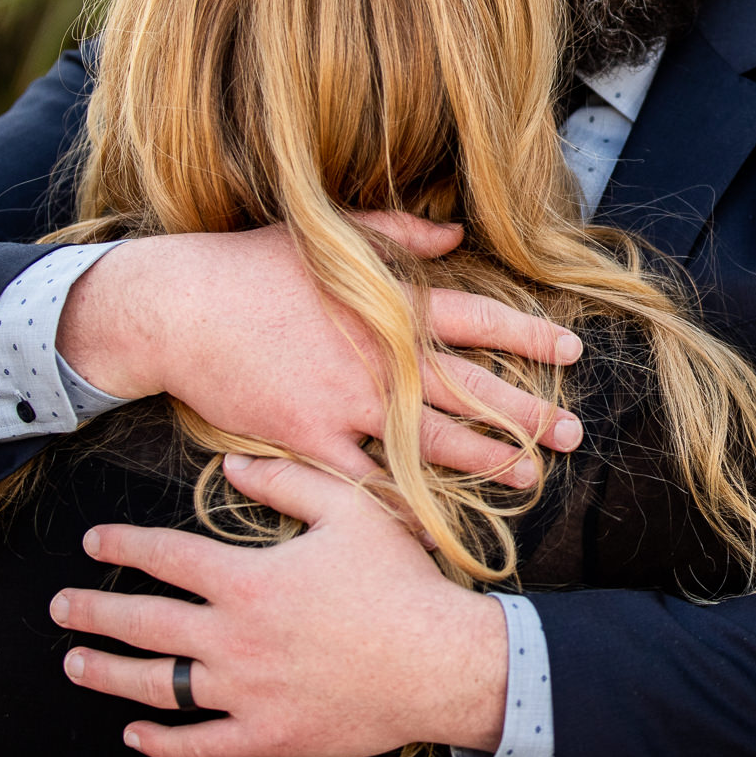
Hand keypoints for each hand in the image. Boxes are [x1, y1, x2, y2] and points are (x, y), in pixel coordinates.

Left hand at [52, 454, 509, 756]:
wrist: (439, 662)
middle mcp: (233, 639)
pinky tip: (135, 736)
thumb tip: (230, 467)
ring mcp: (245, 694)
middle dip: (93, 612)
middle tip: (59, 607)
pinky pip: (198, 746)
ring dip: (108, 674)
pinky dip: (160, 744)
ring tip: (76, 663)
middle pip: (143, 623)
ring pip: (156, 687)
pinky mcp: (266, 737)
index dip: (123, 547)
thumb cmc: (399, 582)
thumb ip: (287, 482)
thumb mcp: (350, 512)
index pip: (165, 558)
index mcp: (248, 581)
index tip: (93, 542)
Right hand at [57, 216, 583, 483]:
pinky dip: (403, 506)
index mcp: (392, 304)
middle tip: (574, 433)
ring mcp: (348, 403)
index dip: (530, 337)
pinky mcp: (310, 439)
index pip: (481, 321)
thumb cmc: (254, 264)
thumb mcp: (332, 232)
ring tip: (529, 476)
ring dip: (486, 461)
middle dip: (529, 414)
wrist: (181, 308)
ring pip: (433, 442)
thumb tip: (455, 231)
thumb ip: (400, 231)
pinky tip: (437, 525)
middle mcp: (382, 357)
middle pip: (472, 391)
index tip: (571, 350)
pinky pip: (366, 482)